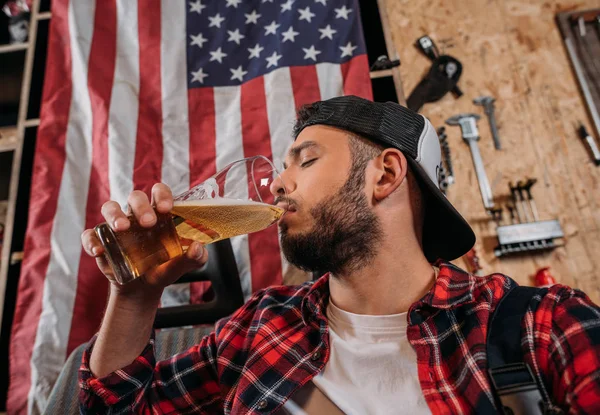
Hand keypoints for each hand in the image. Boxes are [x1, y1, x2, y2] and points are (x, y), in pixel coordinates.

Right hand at [81, 183, 207, 296]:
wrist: (143, 289)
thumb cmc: (164, 267)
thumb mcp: (182, 265)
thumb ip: (195, 258)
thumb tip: (198, 248)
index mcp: (158, 213)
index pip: (159, 192)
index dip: (162, 195)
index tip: (166, 208)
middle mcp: (136, 214)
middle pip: (135, 197)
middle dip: (141, 207)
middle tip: (148, 223)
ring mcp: (116, 226)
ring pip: (110, 207)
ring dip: (114, 215)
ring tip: (122, 229)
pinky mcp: (101, 240)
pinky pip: (91, 234)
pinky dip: (92, 240)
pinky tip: (100, 251)